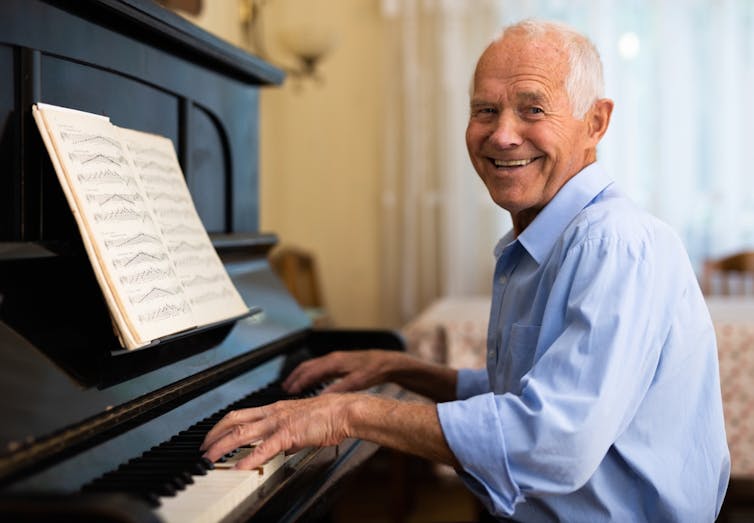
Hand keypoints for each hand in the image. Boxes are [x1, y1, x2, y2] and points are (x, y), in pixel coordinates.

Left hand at [200, 394, 353, 469]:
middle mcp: (273, 413)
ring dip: (223, 446)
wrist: (343, 411)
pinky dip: (249, 458)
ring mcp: (279, 422)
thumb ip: (287, 434)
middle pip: (234, 421)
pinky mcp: (289, 434)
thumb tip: (280, 447)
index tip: (212, 437)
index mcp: (275, 409)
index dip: (223, 425)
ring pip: (242, 433)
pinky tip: (240, 467)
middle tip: (203, 449)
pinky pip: (264, 447)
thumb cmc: (328, 416)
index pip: (241, 415)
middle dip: (214, 435)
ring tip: (211, 458)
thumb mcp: (301, 424)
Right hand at [283, 349, 395, 393]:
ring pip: (312, 367)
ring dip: (301, 376)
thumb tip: (322, 398)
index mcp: (334, 362)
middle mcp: (332, 359)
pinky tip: (310, 385)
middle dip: (294, 377)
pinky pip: (319, 369)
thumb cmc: (373, 369)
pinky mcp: (339, 364)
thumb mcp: (356, 381)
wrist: (387, 362)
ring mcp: (335, 361)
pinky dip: (311, 377)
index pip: (310, 371)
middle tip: (284, 389)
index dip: (298, 381)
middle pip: (307, 367)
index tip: (289, 391)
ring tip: (292, 387)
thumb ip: (339, 389)